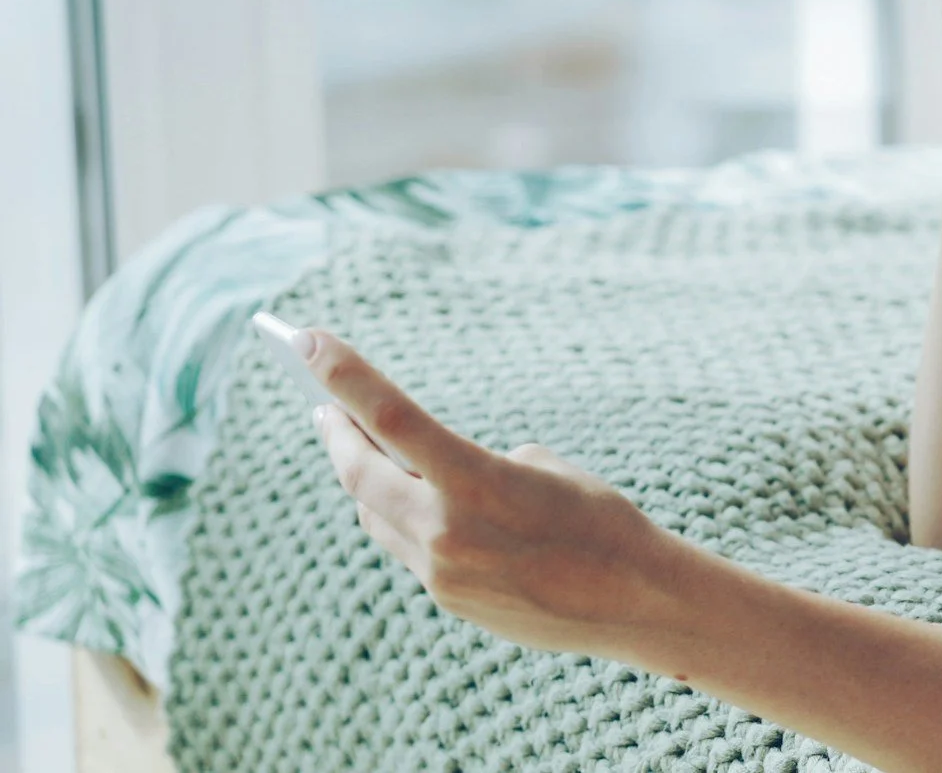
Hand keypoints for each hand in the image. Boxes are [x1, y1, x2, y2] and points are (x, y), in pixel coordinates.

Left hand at [305, 328, 692, 665]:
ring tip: (368, 450)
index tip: (307, 339)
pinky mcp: (447, 599)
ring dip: (369, 479)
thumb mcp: (542, 468)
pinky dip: (405, 517)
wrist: (634, 602)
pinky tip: (424, 505)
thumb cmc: (601, 518)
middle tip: (323, 406)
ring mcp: (441, 572)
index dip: (345, 375)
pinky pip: (406, 547)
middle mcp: (447, 531)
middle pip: (358, 474)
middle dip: (337, 435)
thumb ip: (472, 467)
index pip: (393, 418)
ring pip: (375, 514)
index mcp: (479, 482)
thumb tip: (428, 478)